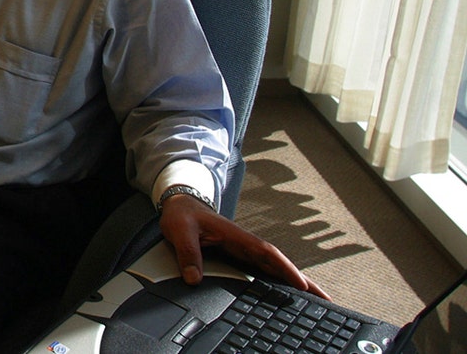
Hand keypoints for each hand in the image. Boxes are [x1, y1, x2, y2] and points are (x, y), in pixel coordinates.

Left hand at [159, 193, 329, 299]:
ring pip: (274, 268)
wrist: (180, 204)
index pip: (266, 253)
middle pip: (279, 264)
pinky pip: (263, 269)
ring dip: (295, 282)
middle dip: (302, 281)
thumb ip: (187, 254)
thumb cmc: (183, 215)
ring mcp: (244, 250)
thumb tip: (194, 279)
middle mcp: (245, 244)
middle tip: (325, 299)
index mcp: (236, 236)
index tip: (301, 284)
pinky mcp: (240, 256)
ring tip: (316, 301)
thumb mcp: (180, 231)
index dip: (284, 268)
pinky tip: (287, 293)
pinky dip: (279, 280)